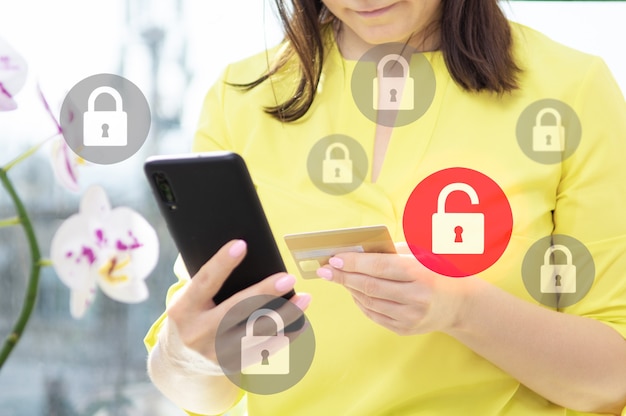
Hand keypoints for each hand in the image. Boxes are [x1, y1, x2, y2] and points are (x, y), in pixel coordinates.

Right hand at [166, 239, 310, 362]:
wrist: (180, 364)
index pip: (204, 281)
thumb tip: (241, 253)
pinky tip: (302, 322)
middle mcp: (198, 332)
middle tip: (289, 278)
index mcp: (183, 309)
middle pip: (236, 309)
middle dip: (265, 293)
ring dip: (286, 315)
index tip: (242, 244)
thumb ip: (207, 282)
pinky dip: (287, 336)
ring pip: (257, 331)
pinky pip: (265, 349)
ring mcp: (215, 352)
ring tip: (305, 298)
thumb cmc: (191, 318)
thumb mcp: (187, 300)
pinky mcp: (232, 364)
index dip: (222, 263)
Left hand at [316, 245, 469, 335]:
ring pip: (369, 302)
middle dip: (343, 277)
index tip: (334, 259)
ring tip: (338, 278)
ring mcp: (411, 316)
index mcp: (421, 274)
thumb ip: (391, 251)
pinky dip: (360, 302)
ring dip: (350, 289)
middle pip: (370, 286)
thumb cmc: (436, 271)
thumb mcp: (421, 254)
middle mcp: (416, 297)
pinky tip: (354, 292)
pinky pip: (374, 315)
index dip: (354, 263)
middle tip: (324, 270)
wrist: (460, 303)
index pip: (380, 267)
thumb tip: (356, 250)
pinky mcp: (405, 329)